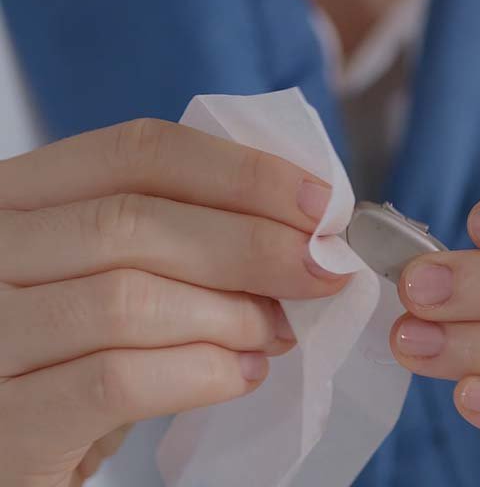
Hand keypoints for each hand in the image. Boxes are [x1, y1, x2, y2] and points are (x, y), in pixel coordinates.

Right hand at [0, 119, 346, 485]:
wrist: (12, 455)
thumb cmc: (72, 355)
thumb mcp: (107, 275)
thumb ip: (176, 240)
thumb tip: (296, 229)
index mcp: (16, 198)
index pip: (134, 152)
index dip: (240, 173)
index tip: (318, 204)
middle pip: (134, 220)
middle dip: (252, 244)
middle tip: (320, 271)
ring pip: (129, 299)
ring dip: (232, 315)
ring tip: (277, 333)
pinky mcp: (3, 423)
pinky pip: (117, 381)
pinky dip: (201, 373)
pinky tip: (241, 375)